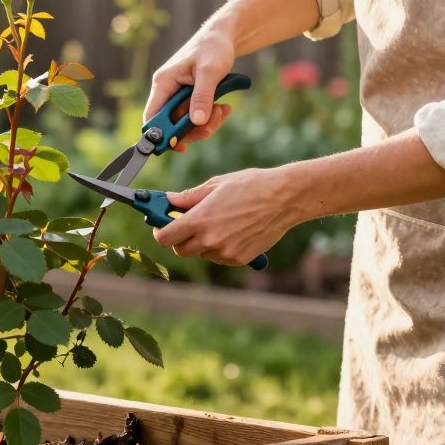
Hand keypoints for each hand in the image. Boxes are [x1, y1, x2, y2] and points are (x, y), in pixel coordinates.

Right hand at [143, 27, 236, 150]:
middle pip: (171, 124)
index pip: (152, 116)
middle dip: (193, 129)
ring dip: (206, 123)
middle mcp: (166, 90)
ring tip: (223, 111)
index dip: (160, 135)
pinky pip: (196, 116)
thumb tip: (196, 122)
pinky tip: (224, 108)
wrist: (223, 37)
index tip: (179, 146)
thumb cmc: (213, 48)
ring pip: (186, 123)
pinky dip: (210, 117)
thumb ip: (202, 97)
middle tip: (212, 126)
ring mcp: (177, 95)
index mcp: (163, 83)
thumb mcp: (209, 72)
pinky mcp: (189, 97)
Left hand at [153, 166, 306, 266]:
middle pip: (180, 250)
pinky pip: (219, 257)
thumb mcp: (215, 185)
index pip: (165, 238)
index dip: (160, 231)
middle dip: (179, 238)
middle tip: (187, 223)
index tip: (162, 224)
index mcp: (200, 220)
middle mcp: (211, 240)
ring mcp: (225, 252)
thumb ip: (188, 197)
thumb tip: (168, 201)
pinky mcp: (239, 259)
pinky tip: (231, 230)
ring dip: (201, 242)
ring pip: (201, 254)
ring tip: (217, 222)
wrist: (284, 198)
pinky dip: (218, 248)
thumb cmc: (250, 186)